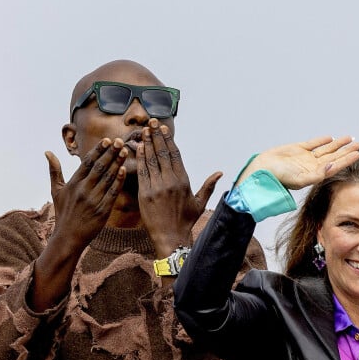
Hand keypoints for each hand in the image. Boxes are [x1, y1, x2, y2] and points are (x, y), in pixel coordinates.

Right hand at [45, 138, 127, 251]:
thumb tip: (47, 152)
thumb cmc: (63, 213)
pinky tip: (124, 170)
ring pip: (107, 178)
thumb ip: (54, 170)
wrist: (68, 237)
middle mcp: (83, 190)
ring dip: (117, 163)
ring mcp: (93, 200)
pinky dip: (118, 181)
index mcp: (73, 183)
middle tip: (120, 141)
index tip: (107, 140)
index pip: (87, 162)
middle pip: (99, 167)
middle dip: (110, 153)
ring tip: (124, 152)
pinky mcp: (102, 211)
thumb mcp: (56, 191)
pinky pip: (112, 193)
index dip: (98, 150)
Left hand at [136, 119, 221, 254]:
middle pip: (162, 153)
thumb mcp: (199, 203)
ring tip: (144, 131)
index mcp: (183, 181)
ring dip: (147, 143)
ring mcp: (156, 187)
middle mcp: (170, 181)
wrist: (171, 237)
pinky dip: (140, 158)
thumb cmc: (185, 221)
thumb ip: (208, 186)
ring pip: (151, 159)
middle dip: (157, 136)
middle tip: (151, 122)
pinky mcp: (145, 193)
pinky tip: (138, 148)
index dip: (168, 140)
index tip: (164, 129)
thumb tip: (220, 173)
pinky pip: (142, 171)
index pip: (175, 155)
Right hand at [236, 135, 358, 189]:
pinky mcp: (298, 150)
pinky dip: (322, 141)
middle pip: (334, 157)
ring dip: (338, 144)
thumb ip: (317, 174)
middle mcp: (312, 166)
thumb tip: (332, 165)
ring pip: (326, 150)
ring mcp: (306, 158)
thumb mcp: (300, 179)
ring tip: (350, 138)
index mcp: (315, 174)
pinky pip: (313, 144)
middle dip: (347, 151)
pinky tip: (330, 138)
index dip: (348, 159)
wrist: (262, 170)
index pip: (336, 166)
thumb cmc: (279, 178)